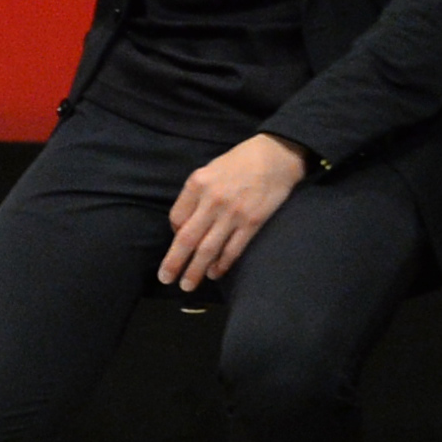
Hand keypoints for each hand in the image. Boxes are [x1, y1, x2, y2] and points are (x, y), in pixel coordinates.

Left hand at [159, 133, 310, 289]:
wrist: (275, 156)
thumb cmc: (239, 162)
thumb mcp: (209, 170)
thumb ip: (195, 195)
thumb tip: (185, 225)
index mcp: (197, 184)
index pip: (176, 218)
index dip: (174, 233)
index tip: (178, 241)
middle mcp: (212, 200)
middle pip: (187, 239)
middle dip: (175, 262)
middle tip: (166, 279)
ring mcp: (233, 213)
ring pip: (208, 249)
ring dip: (196, 270)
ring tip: (187, 285)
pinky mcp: (252, 223)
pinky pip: (233, 250)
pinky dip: (222, 264)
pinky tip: (214, 273)